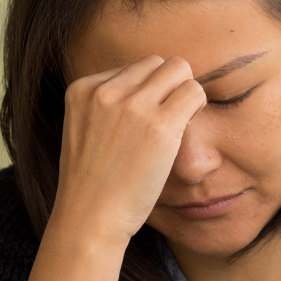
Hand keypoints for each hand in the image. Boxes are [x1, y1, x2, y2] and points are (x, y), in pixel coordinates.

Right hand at [55, 55, 206, 244]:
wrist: (91, 216)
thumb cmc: (94, 182)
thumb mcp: (85, 130)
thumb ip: (106, 105)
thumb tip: (148, 86)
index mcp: (82, 89)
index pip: (133, 68)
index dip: (148, 91)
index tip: (147, 118)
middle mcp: (106, 91)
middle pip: (157, 63)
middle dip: (169, 85)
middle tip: (172, 115)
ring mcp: (133, 106)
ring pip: (179, 69)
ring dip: (186, 91)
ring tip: (182, 119)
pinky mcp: (161, 124)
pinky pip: (195, 91)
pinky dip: (199, 103)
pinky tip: (190, 124)